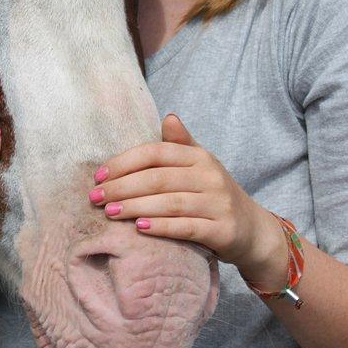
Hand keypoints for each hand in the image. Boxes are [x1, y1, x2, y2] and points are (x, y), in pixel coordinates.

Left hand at [90, 113, 288, 288]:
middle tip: (96, 198)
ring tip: (110, 213)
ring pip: (170, 203)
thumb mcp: (199, 165)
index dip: (124, 163)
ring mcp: (218, 204)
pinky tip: (140, 228)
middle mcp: (210, 176)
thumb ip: (180, 144)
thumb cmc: (212, 194)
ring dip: (135, 207)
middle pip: (158, 179)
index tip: (99, 176)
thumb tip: (168, 116)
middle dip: (122, 188)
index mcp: (199, 157)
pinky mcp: (223, 230)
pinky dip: (162, 227)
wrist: (251, 229)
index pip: (155, 153)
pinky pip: (187, 228)